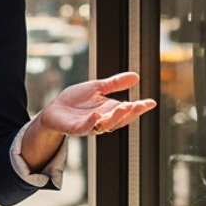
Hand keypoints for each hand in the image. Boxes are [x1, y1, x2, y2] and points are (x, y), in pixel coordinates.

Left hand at [38, 72, 155, 136]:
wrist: (55, 109)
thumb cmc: (76, 100)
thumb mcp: (97, 88)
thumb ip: (115, 84)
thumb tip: (136, 77)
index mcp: (110, 110)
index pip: (128, 111)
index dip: (140, 108)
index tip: (151, 102)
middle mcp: (103, 120)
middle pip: (120, 119)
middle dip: (130, 113)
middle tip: (138, 104)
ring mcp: (90, 125)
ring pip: (106, 125)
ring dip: (115, 117)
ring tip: (124, 106)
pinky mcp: (76, 129)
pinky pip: (86, 127)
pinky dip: (93, 121)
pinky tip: (97, 114)